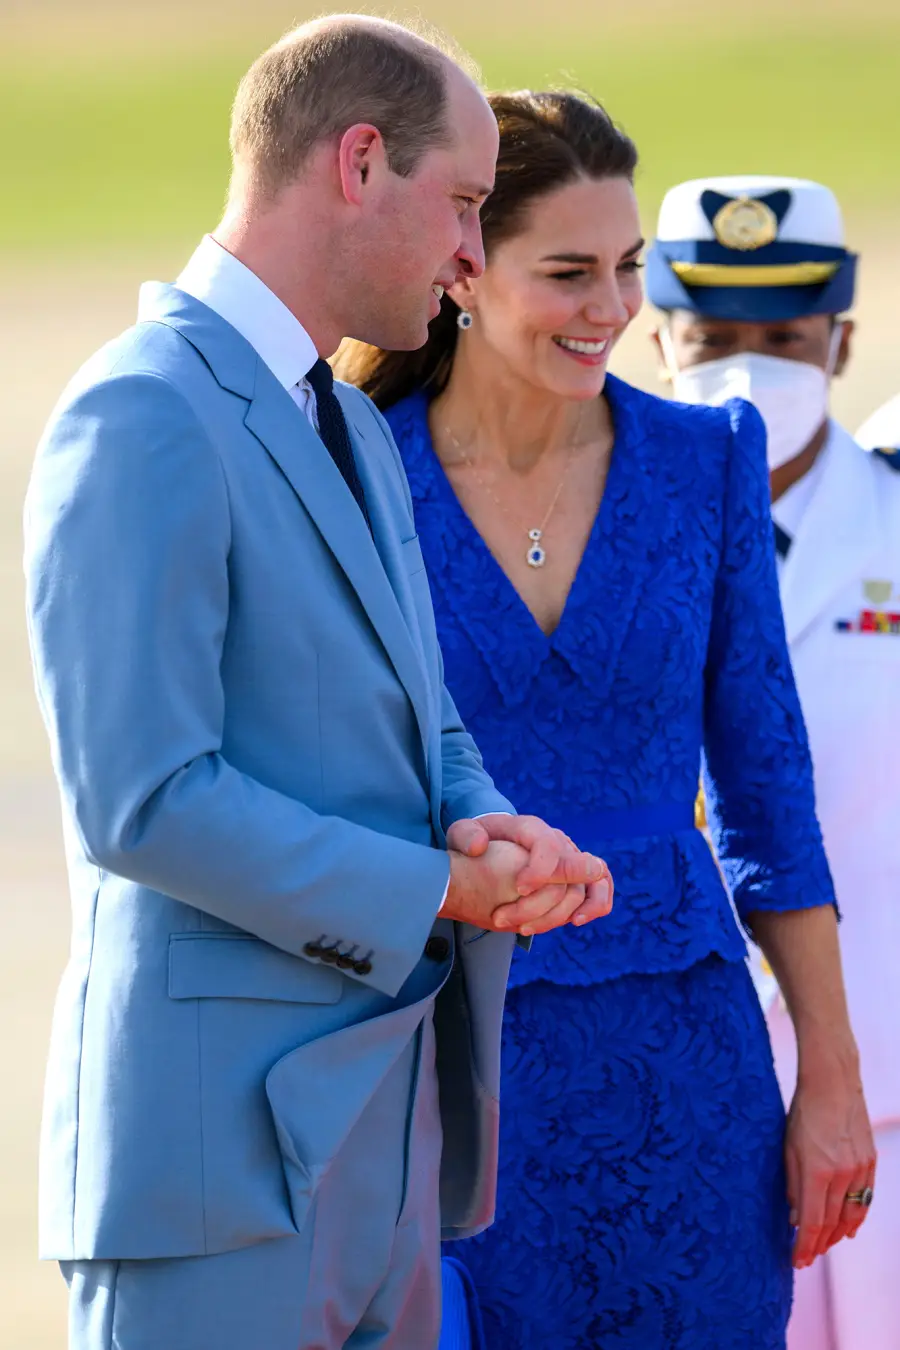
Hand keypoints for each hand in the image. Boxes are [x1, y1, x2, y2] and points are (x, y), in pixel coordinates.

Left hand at [447, 814, 612, 934]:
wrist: (494, 844)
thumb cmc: (478, 841)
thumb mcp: (463, 833)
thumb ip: (466, 836)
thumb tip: (480, 847)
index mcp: (531, 829)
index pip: (547, 845)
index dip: (540, 870)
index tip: (519, 889)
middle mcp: (557, 841)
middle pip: (572, 868)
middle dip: (548, 900)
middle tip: (517, 923)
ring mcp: (571, 858)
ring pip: (595, 879)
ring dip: (580, 905)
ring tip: (567, 923)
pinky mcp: (577, 877)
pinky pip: (599, 889)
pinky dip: (596, 905)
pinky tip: (577, 921)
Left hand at [785, 1042, 875, 1268]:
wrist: (833, 1082)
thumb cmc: (804, 1111)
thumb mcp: (788, 1147)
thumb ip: (792, 1184)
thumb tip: (794, 1217)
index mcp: (817, 1172)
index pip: (812, 1222)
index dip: (804, 1246)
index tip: (796, 1261)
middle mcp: (842, 1175)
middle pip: (832, 1224)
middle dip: (819, 1245)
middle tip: (807, 1258)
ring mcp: (860, 1170)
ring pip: (852, 1216)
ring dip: (837, 1235)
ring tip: (824, 1247)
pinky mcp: (871, 1162)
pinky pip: (865, 1199)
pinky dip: (857, 1218)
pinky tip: (849, 1229)